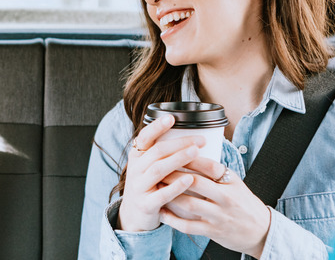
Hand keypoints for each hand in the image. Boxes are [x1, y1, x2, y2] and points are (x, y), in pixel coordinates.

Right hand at [117, 114, 205, 231]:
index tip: (171, 117)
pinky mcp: (145, 204)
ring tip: (196, 152)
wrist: (134, 216)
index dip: (157, 127)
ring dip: (178, 159)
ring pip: (158, 169)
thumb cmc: (148, 186)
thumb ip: (160, 153)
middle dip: (179, 143)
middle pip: (157, 152)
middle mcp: (135, 169)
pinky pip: (162, 194)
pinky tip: (190, 179)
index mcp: (136, 157)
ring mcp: (139, 187)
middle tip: (200, 140)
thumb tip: (187, 134)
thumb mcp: (147, 167)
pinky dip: (176, 186)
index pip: (144, 137)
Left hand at [159, 158, 271, 257]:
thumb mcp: (235, 183)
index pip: (208, 165)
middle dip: (173, 175)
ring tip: (156, 188)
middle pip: (195, 182)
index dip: (188, 157)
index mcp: (231, 182)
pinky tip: (162, 212)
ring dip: (169, 195)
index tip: (171, 152)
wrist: (261, 231)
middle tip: (157, 169)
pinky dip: (173, 220)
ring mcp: (219, 216)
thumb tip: (191, 152)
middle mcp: (226, 198)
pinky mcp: (213, 231)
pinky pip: (188, 226)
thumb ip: (216, 172)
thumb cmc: (243, 203)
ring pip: (189, 204)